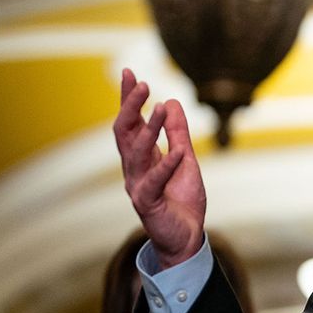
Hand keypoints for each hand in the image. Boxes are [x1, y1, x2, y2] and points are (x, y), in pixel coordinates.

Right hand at [113, 68, 206, 268]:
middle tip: (141, 83)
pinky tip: (178, 151)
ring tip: (161, 107)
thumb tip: (172, 102)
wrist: (186, 239)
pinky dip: (166, 166)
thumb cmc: (181, 201)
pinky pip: (155, 182)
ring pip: (138, 153)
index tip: (130, 73)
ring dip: (150, 129)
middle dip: (131, 107)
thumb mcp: (186, 160)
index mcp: (142, 158)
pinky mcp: (148, 204)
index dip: (129, 99)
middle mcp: (134, 169)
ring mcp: (138, 186)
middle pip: (125, 133)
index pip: (131, 123)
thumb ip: (178, 134)